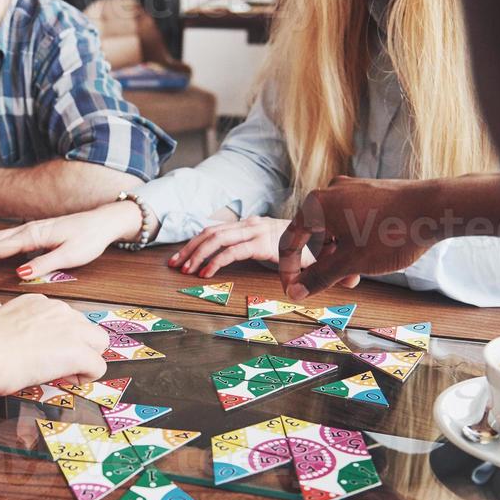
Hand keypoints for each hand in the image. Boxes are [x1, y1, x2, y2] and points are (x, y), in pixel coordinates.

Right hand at [0, 200, 142, 276]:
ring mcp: (30, 229)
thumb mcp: (70, 255)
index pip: (1, 248)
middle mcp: (28, 229)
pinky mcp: (35, 232)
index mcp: (34, 235)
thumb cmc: (89, 239)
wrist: (103, 221)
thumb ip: (45, 264)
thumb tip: (21, 273)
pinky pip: (6, 238)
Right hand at [0, 294, 108, 393]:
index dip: (59, 339)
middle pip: (86, 328)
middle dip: (78, 347)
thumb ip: (14, 332)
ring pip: (98, 343)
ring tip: (63, 374)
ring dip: (86, 359)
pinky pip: (98, 366)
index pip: (63, 318)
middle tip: (57, 365)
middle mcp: (57, 310)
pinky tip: (66, 381)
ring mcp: (71, 328)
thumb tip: (16, 346)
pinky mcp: (78, 351)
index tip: (44, 352)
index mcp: (37, 303)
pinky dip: (85, 377)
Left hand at [168, 216, 300, 278]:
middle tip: (173, 264)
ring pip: (216, 239)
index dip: (195, 243)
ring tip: (184, 269)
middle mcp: (250, 225)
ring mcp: (256, 233)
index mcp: (249, 225)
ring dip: (197, 254)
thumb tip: (226, 258)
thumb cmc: (300, 248)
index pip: (215, 230)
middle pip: (210, 232)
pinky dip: (215, 262)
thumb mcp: (273, 248)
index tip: (180, 258)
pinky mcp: (263, 245)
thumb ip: (253, 249)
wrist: (326, 243)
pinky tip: (205, 274)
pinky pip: (232, 251)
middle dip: (189, 248)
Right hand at [279, 177, 442, 301]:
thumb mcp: (350, 262)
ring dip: (341, 254)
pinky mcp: (371, 192)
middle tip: (342, 284)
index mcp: (316, 205)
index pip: (289, 242)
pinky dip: (354, 241)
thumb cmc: (391, 233)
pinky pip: (352, 220)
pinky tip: (372, 253)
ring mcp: (353, 189)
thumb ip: (319, 277)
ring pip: (334, 229)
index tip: (295, 291)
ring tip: (360, 273)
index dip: (290, 271)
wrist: (436, 208)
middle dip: (324, 264)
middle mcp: (330, 192)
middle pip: (313, 236)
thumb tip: (295, 292)